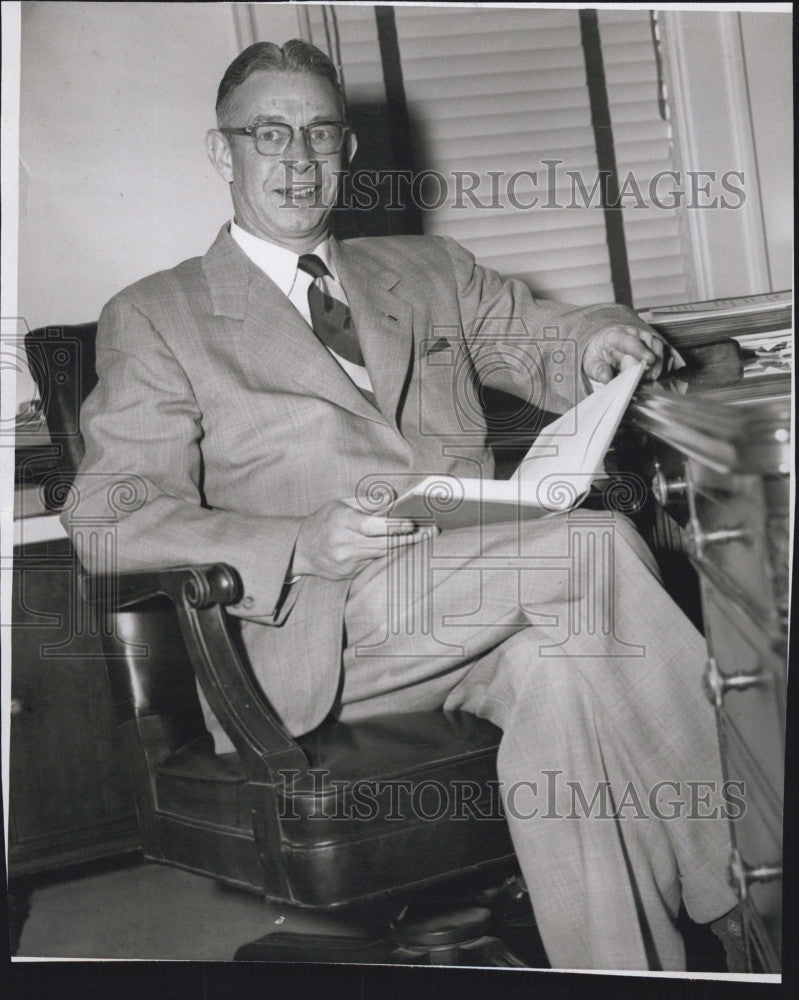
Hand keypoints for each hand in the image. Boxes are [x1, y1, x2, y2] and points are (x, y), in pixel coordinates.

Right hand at [291, 500, 431, 580]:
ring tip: (424, 537)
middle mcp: (343, 543)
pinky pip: (372, 563)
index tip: (412, 523)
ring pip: (381, 554)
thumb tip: (393, 498)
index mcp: (341, 521)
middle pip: (382, 543)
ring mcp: (346, 561)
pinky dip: (387, 555)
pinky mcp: (348, 573)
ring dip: (403, 546)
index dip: (393, 526)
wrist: (300, 549)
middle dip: (408, 537)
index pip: (371, 526)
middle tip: (431, 531)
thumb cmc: (324, 521)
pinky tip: (403, 547)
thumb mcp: (340, 504)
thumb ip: (367, 502)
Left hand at [582, 325, 665, 382]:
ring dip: (659, 364)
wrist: (602, 344)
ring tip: (652, 378)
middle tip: (649, 378)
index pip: (630, 341)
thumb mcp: (591, 362)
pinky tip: (658, 374)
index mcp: (616, 336)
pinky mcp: (652, 344)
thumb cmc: (598, 354)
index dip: (641, 351)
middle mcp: (633, 333)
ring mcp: (644, 337)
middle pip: (650, 343)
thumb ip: (598, 370)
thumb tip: (606, 377)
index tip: (650, 360)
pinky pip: (664, 351)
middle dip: (653, 362)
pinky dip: (664, 364)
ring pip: (659, 347)